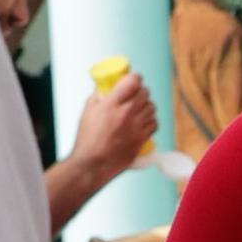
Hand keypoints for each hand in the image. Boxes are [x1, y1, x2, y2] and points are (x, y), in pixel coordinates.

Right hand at [61, 73, 159, 196]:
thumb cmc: (87, 138)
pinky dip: (151, 120)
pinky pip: (154, 123)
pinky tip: (144, 120)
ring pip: (151, 107)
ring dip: (147, 104)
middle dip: (141, 90)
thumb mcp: (87, 111)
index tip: (133, 78)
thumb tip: (104, 87)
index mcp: (111, 104)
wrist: (93, 164)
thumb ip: (97, 96)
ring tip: (140, 107)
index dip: (135, 77)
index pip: (132, 81)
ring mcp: (135, 127)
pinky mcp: (141, 139)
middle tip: (136, 93)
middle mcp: (125, 113)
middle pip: (144, 92)